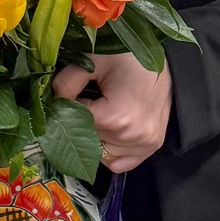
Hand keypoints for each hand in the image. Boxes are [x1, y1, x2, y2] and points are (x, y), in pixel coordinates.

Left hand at [53, 52, 171, 172]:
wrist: (167, 62)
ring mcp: (143, 146)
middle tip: (86, 99)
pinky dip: (109, 150)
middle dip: (80, 120)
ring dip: (94, 136)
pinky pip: (119, 163)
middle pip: (86, 137)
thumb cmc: (131, 57)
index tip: (73, 90)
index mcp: (115, 118)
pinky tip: (108, 131)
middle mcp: (130, 139)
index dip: (68, 103)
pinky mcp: (151, 147)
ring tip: (101, 112)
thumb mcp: (96, 60)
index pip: (74, 119)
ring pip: (99, 152)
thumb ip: (68, 80)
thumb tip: (52, 99)